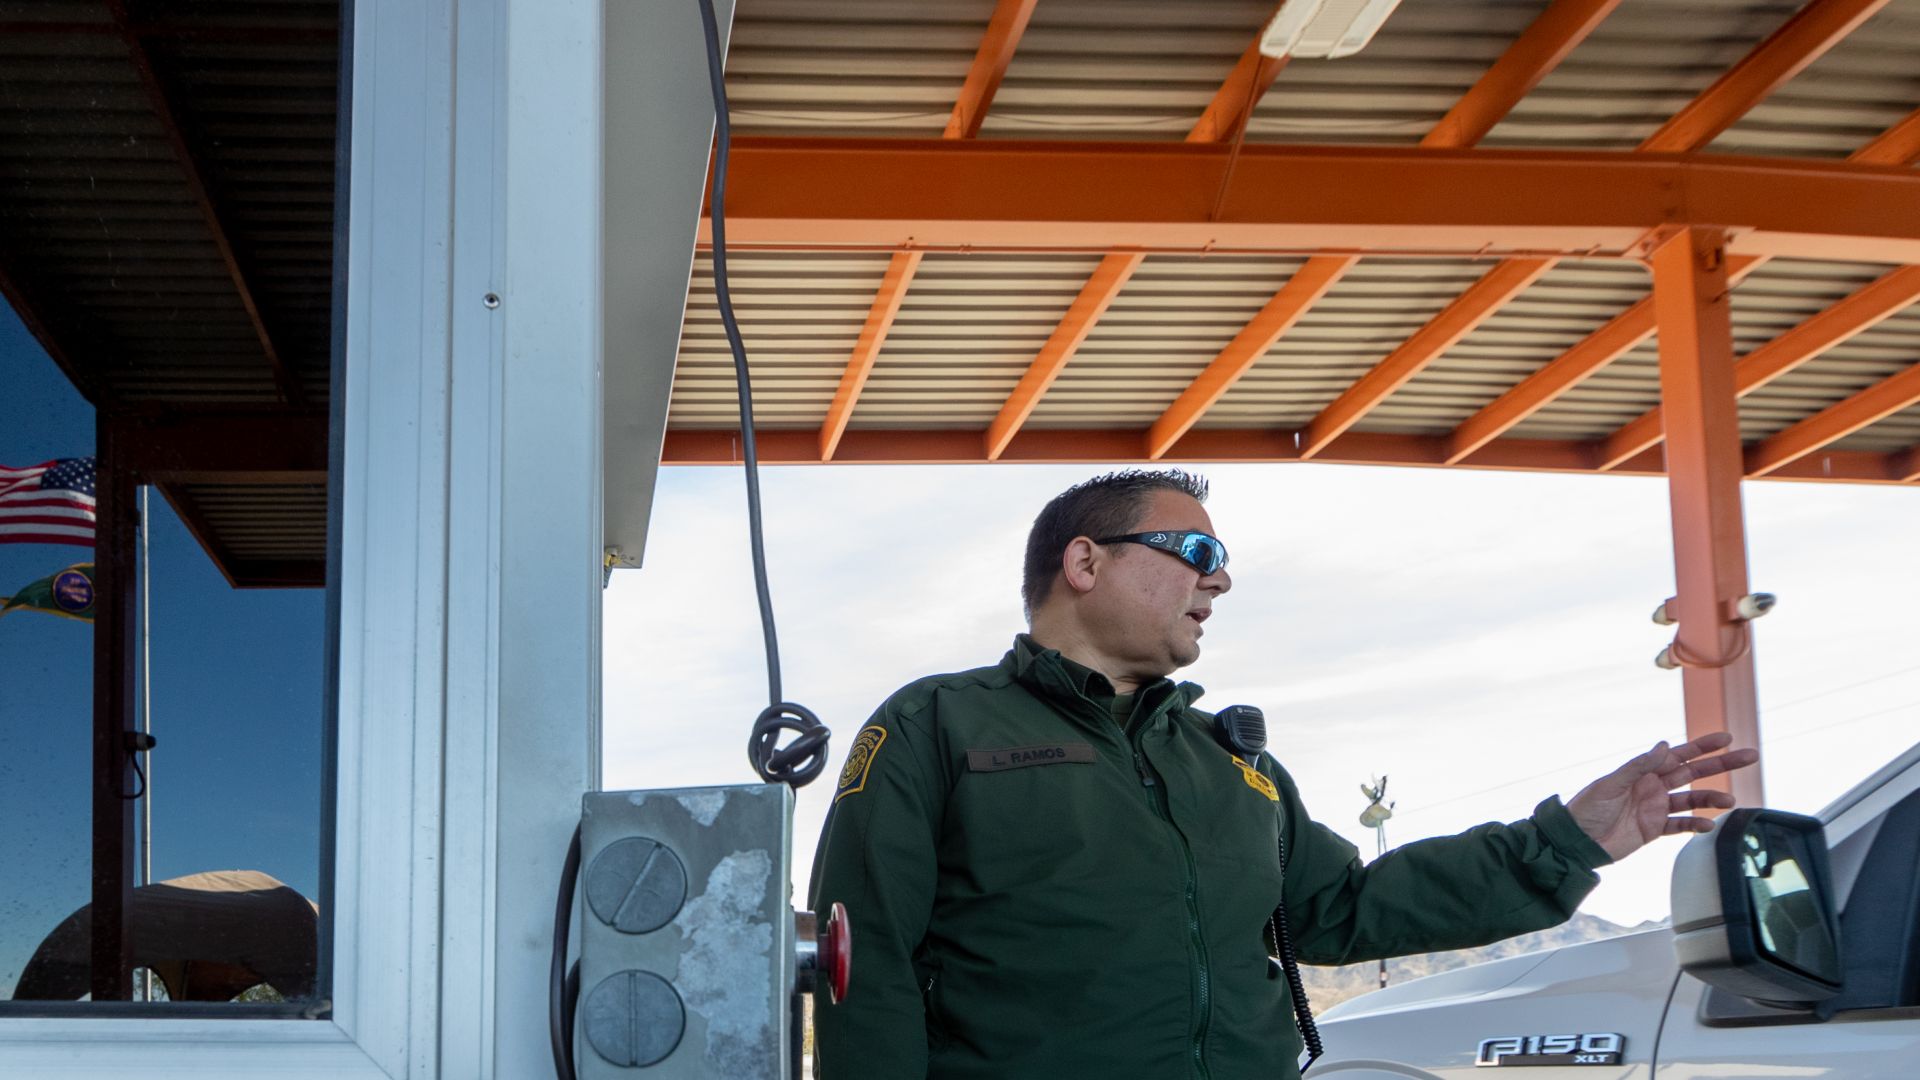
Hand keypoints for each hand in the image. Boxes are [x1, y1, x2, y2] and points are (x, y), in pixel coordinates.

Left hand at [1566, 732, 1760, 861]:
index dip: (1703, 746)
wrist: (1576, 841)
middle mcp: (1653, 786)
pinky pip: (1680, 825)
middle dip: (1721, 765)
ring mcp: (1655, 807)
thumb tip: (1665, 745)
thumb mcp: (1611, 784)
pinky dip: (1695, 824)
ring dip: (1711, 798)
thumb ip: (1639, 766)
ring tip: (1730, 799)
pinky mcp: (1654, 829)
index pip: (1679, 754)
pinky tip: (1708, 824)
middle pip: (1693, 773)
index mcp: (1643, 771)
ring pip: (1692, 800)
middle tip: (1750, 757)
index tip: (1727, 738)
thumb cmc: (1587, 808)